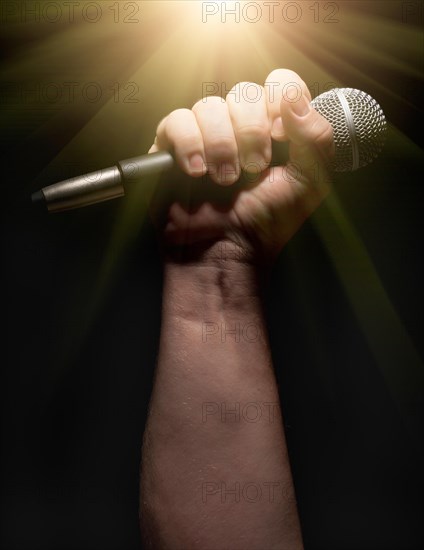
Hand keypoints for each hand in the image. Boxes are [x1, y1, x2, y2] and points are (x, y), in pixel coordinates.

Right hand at [149, 68, 333, 263]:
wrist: (227, 250)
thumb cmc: (267, 221)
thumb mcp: (310, 182)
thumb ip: (317, 136)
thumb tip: (293, 95)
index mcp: (274, 128)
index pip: (279, 84)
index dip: (281, 102)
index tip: (281, 136)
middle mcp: (239, 127)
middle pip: (243, 92)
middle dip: (252, 132)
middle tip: (255, 168)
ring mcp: (205, 135)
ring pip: (209, 106)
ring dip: (222, 145)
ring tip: (226, 180)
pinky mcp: (173, 148)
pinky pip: (176, 122)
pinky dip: (189, 144)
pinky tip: (197, 172)